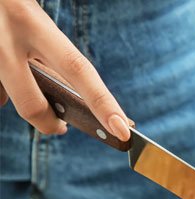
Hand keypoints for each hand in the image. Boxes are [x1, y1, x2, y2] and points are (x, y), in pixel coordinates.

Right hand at [0, 0, 129, 138]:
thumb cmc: (13, 7)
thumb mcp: (33, 21)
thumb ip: (48, 55)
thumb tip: (51, 105)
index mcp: (33, 24)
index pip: (78, 70)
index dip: (103, 103)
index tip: (123, 129)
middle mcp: (5, 40)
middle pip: (33, 105)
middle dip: (50, 124)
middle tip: (62, 127)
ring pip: (9, 100)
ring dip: (25, 101)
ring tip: (32, 86)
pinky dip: (4, 89)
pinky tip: (8, 74)